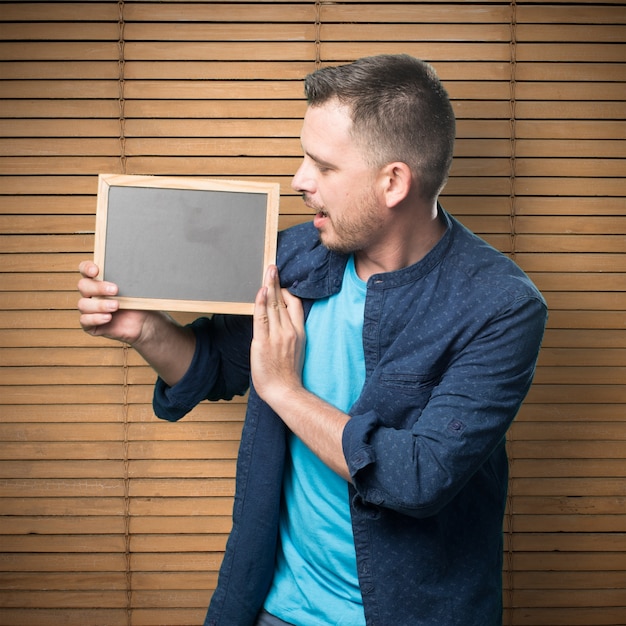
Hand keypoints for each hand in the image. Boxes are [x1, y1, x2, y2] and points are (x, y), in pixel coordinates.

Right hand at [77, 260, 151, 344]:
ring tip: (116, 306)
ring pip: (83, 304)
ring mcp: (89, 309)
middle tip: (115, 290)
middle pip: (83, 286)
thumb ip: (129, 279)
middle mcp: (91, 294)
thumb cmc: (137, 303)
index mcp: (98, 281)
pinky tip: (108, 317)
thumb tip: (135, 267)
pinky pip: (85, 320)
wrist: (142, 323)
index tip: (96, 271)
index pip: (85, 270)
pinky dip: (96, 318)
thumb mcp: (135, 290)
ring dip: (100, 305)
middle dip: (98, 287)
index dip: (87, 268)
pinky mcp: (89, 324)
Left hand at [250, 265, 305, 405]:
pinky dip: (261, 302)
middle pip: (283, 301)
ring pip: (273, 305)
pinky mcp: (263, 341)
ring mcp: (277, 335)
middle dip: (277, 282)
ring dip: (269, 286)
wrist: (284, 391)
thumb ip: (290, 334)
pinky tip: (260, 291)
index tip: (281, 283)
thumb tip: (281, 321)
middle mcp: (289, 331)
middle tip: (272, 267)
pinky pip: (261, 318)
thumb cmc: (287, 374)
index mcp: (299, 332)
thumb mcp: (297, 350)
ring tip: (267, 271)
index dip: (288, 292)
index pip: (296, 305)